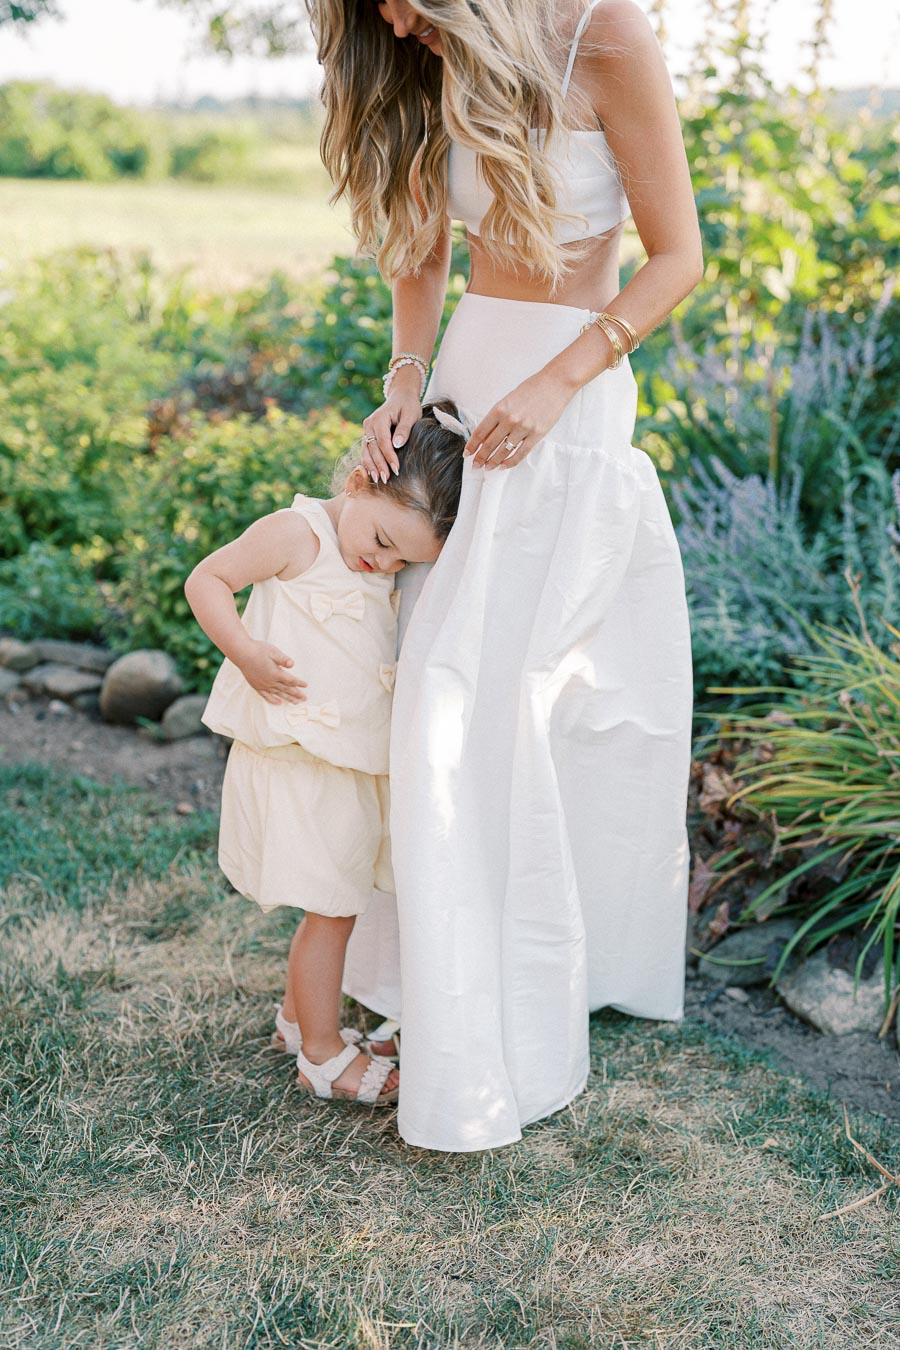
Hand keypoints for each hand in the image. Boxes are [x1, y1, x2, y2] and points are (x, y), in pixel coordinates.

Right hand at [237, 641, 306, 705]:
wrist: (241, 653)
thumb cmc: (258, 650)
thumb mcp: (273, 651)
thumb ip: (283, 659)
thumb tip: (292, 664)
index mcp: (275, 673)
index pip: (290, 680)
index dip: (299, 683)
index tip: (305, 685)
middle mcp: (270, 681)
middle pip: (286, 689)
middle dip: (296, 694)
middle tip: (304, 698)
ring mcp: (263, 685)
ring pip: (278, 694)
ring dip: (288, 698)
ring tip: (296, 703)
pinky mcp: (256, 686)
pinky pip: (266, 696)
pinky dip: (273, 700)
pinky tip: (278, 703)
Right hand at [361, 366, 422, 482]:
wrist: (400, 397)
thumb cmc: (408, 406)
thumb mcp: (411, 414)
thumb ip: (404, 429)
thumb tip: (397, 445)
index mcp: (379, 418)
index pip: (383, 441)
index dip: (388, 456)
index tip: (396, 469)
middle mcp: (369, 424)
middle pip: (373, 448)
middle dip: (379, 465)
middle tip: (386, 479)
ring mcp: (366, 430)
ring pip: (366, 451)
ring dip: (371, 466)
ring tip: (378, 480)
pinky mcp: (367, 435)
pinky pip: (366, 451)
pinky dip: (368, 462)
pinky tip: (372, 474)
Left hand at [464, 370, 575, 469]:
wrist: (555, 384)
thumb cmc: (532, 389)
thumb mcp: (509, 399)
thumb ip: (498, 416)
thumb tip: (487, 435)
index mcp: (500, 409)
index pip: (481, 432)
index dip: (472, 445)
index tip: (467, 453)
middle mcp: (509, 420)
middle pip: (490, 444)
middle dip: (480, 457)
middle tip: (475, 465)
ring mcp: (523, 428)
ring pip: (503, 451)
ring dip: (493, 462)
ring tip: (488, 468)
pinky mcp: (536, 434)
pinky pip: (520, 453)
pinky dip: (510, 462)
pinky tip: (503, 466)